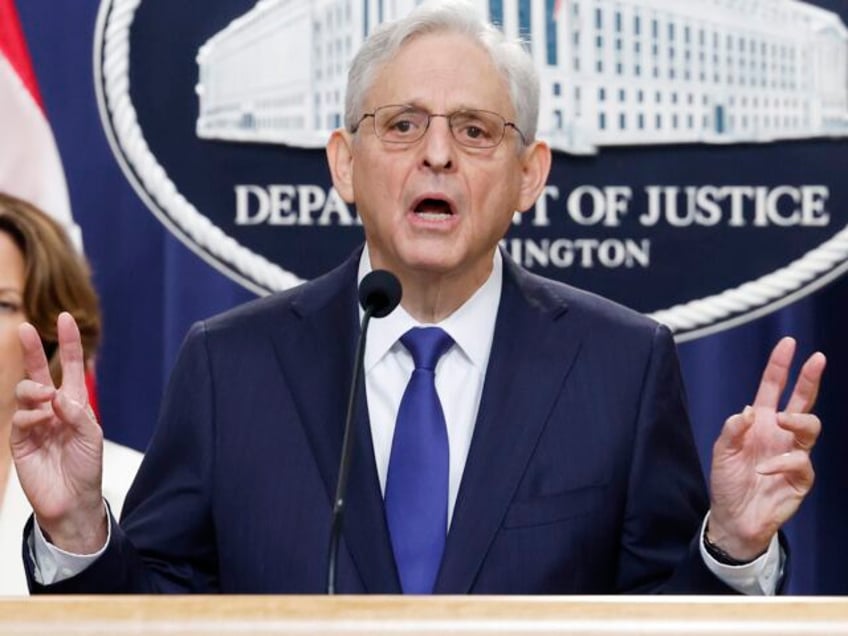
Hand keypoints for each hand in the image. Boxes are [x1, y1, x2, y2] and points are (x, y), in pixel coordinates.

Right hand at [10, 312, 105, 552]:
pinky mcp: (20, 439)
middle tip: (26, 328)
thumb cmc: (87, 467)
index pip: (72, 367)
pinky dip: (31, 416)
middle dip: (33, 350)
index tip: (65, 318)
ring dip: (35, 390)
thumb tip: (56, 395)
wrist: (72, 500)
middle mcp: (52, 408)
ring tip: (46, 399)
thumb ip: (76, 413)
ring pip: (26, 391)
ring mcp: (34, 422)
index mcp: (74, 403)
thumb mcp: (91, 436)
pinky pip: (20, 418)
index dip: (69, 343)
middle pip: (39, 372)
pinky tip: (41, 422)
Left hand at [708, 337, 825, 559]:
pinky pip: (801, 462)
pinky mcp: (801, 478)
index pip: (773, 388)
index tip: (789, 343)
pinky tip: (764, 470)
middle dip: (810, 378)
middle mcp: (780, 433)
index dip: (780, 366)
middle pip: (802, 401)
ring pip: (811, 426)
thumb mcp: (721, 452)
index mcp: (760, 422)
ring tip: (780, 422)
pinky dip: (782, 462)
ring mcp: (793, 454)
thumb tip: (749, 411)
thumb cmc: (728, 481)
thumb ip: (732, 430)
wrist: (734, 518)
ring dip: (797, 421)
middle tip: (817, 358)